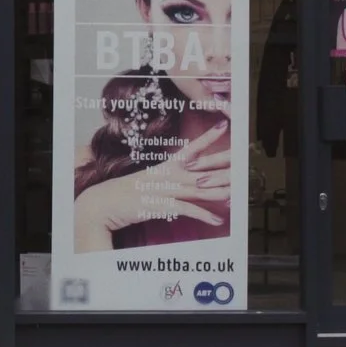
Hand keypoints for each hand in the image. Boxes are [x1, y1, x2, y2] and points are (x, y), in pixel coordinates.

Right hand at [74, 121, 231, 252]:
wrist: (102, 203)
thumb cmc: (125, 194)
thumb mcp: (148, 182)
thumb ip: (168, 182)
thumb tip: (186, 184)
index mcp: (164, 167)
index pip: (191, 149)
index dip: (208, 138)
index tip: (224, 126)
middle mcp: (167, 175)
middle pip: (201, 168)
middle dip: (223, 163)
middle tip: (243, 157)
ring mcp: (164, 189)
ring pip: (198, 188)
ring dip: (219, 191)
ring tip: (238, 192)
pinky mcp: (160, 205)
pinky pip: (186, 209)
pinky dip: (203, 215)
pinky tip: (217, 220)